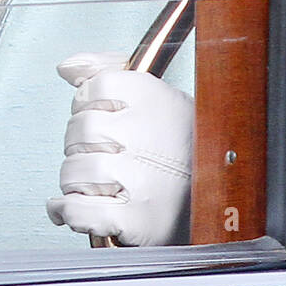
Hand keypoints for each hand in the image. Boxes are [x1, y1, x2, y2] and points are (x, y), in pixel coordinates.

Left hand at [46, 51, 192, 246]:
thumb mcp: (153, 96)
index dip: (88, 103)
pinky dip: (70, 211)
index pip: (94, 87)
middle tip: (100, 154)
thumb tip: (67, 67)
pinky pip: (79, 210)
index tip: (98, 115)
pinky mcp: (137, 219)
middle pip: (79, 130)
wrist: (218, 200)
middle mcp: (147, 134)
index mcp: (152, 97)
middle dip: (80, 144)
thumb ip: (106, 71)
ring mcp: (142, 178)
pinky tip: (76, 208)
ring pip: (74, 170)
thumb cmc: (181, 147)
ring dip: (75, 181)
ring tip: (96, 183)